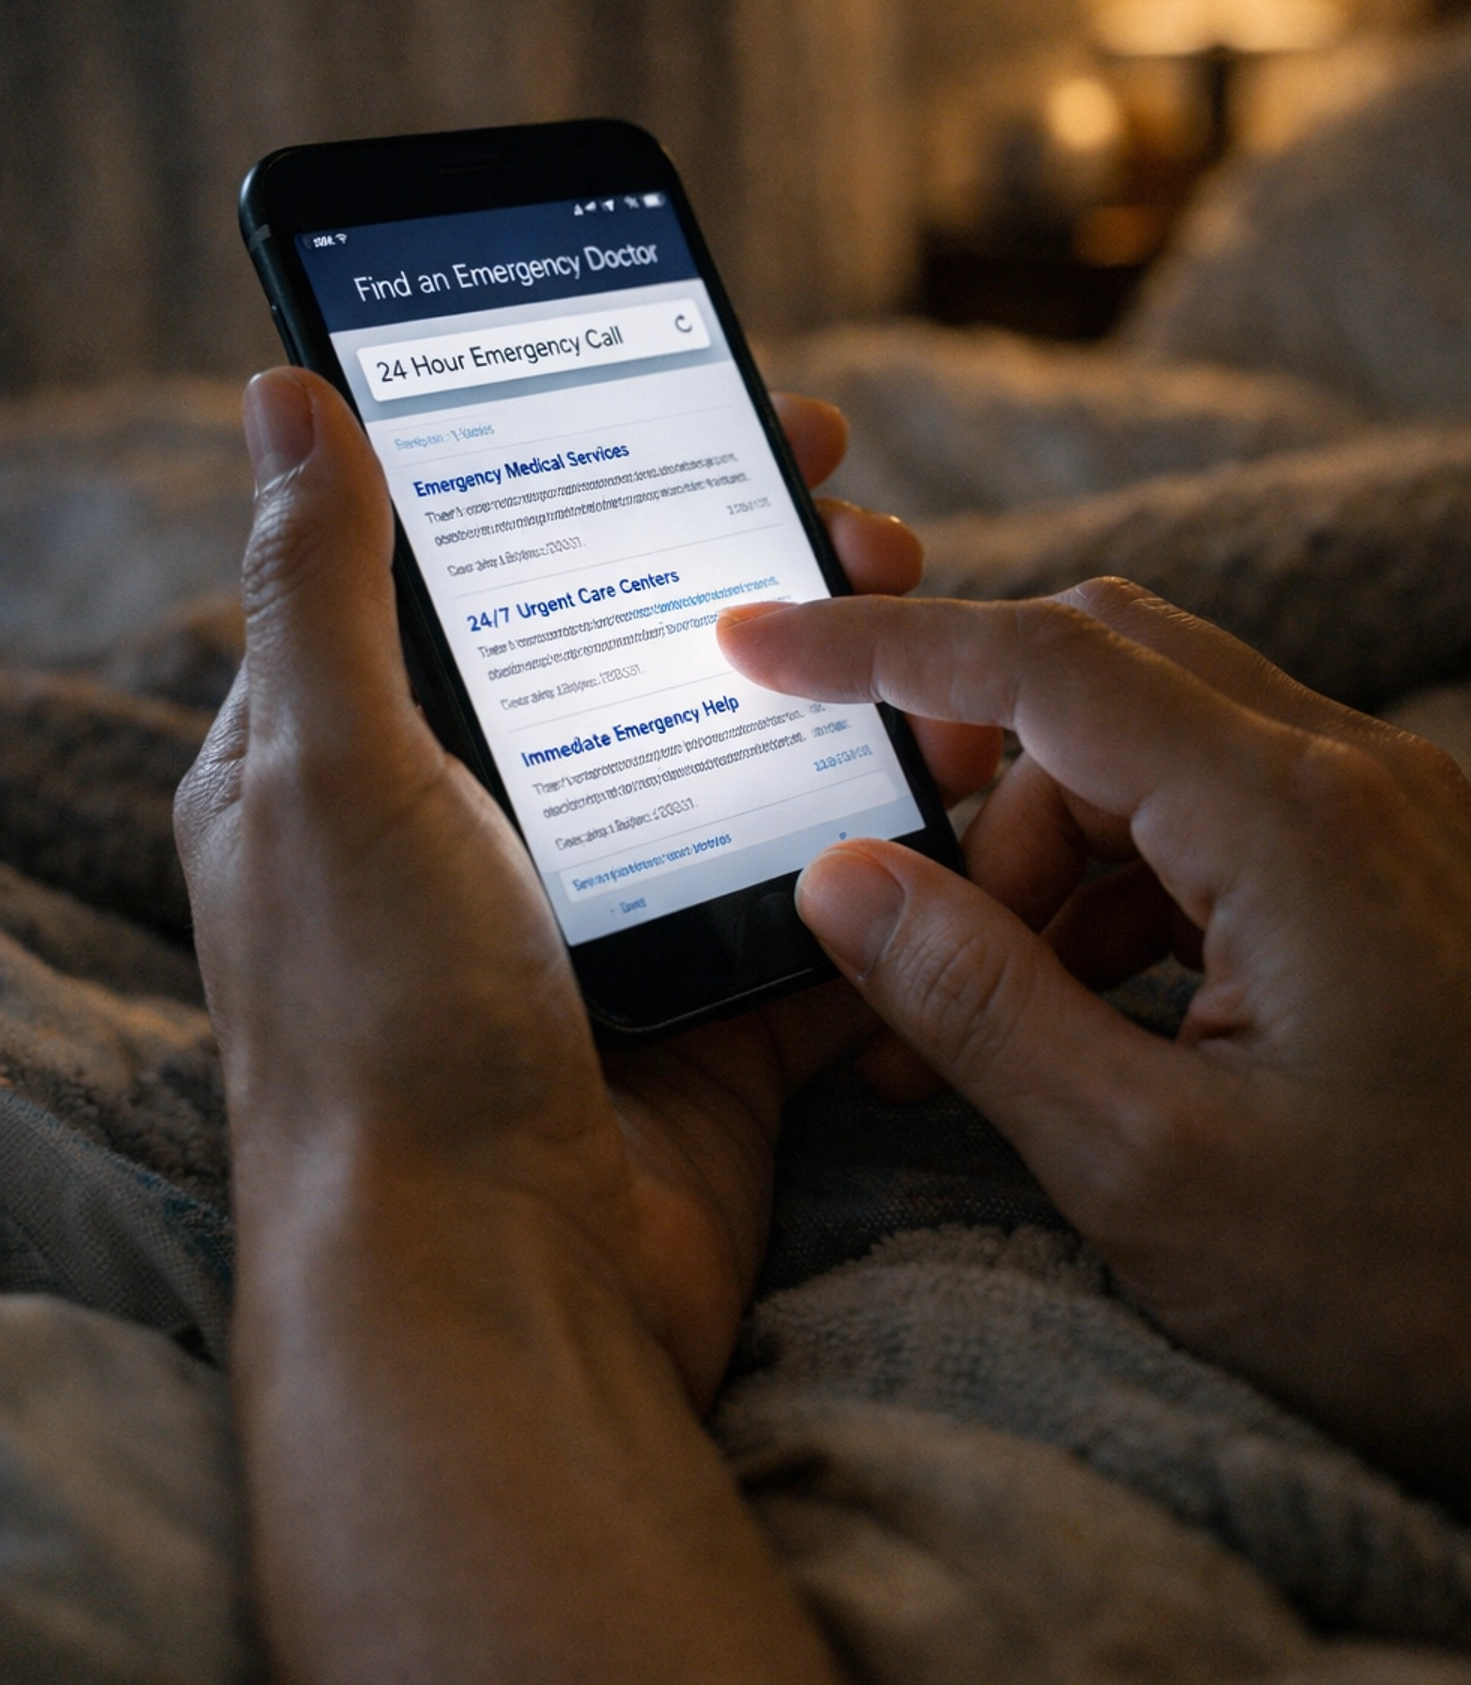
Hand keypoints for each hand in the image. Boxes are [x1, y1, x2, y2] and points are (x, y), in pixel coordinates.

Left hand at [175, 372, 995, 1408]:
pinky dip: (900, 840)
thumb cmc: (380, 1030)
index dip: (617, 472)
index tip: (735, 405)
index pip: (500, 564)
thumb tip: (289, 394)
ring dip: (856, 689)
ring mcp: (615, 917)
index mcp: (369, 761)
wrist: (495, 1290)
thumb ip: (324, 582)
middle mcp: (493, 830)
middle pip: (654, 652)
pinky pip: (830, 896)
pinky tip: (967, 769)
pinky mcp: (720, 1002)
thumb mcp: (329, 772)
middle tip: (871, 520)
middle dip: (772, 574)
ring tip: (939, 634)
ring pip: (757, 758)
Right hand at [717, 580, 1470, 1532]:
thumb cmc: (1414, 1288)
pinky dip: (1116, 891)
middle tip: (876, 886)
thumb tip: (839, 879)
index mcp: (1291, 818)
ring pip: (1151, 750)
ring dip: (1037, 854)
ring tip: (963, 1017)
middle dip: (966, 772)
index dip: (877, 648)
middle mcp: (1348, 778)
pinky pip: (1213, 822)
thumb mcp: (1150, 1164)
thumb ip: (978, 1002)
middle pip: (1099, 676)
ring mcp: (1382, 822)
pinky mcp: (1390, 879)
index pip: (1041, 664)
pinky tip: (1076, 1018)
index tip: (755, 640)